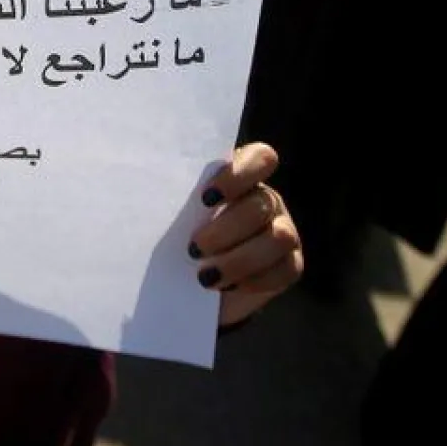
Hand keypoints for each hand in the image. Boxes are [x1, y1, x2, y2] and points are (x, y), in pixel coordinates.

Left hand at [189, 144, 302, 327]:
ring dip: (240, 259)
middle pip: (263, 203)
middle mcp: (266, 199)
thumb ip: (175, 200)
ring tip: (206, 277)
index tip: (205, 198)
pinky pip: (286, 269)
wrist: (187, 284)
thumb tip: (156, 197)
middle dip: (227, 229)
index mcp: (240, 176)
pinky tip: (228, 287)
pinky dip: (255, 281)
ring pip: (279, 238)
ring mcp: (283, 230)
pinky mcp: (290, 265)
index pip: (259, 158)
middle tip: (194, 248)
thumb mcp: (172, 216)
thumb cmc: (174, 238)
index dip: (237, 176)